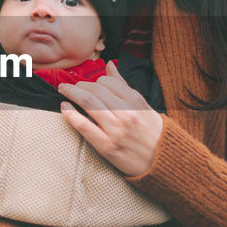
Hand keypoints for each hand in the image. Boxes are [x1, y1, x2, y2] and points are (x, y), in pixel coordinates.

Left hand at [57, 60, 163, 176]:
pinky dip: (71, 114)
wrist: (163, 161)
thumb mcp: (143, 105)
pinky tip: (64, 107)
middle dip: (80, 85)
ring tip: (63, 90)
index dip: (95, 81)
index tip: (89, 83)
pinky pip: (84, 126)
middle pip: (95, 91)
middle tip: (71, 86)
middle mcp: (125, 113)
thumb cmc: (153, 133)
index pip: (108, 82)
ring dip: (71, 93)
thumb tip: (109, 65)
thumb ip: (124, 86)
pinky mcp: (107, 146)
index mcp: (135, 101)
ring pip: (88, 103)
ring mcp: (116, 130)